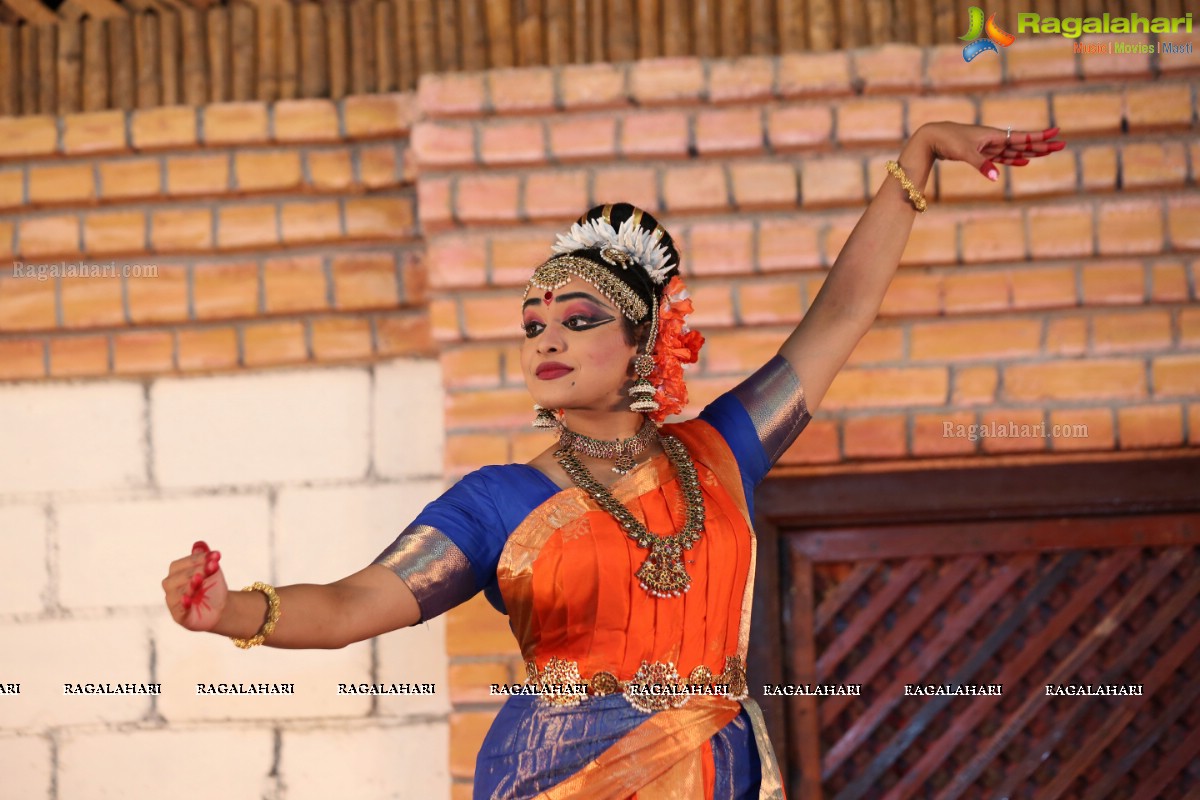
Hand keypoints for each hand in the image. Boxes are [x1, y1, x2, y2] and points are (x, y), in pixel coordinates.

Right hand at [162, 541, 227, 631]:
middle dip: (196, 570)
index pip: (181, 564)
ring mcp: (173, 602)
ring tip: (200, 579)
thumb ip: (205, 557)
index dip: (197, 559)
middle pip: (178, 577)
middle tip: (212, 566)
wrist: (221, 607)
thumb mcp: (211, 570)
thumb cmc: (212, 586)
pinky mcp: (179, 616)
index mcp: (176, 572)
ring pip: (177, 593)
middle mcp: (170, 586)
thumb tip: (199, 543)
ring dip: (189, 585)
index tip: (216, 555)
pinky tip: (188, 599)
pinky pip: (179, 610)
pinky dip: (183, 604)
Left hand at [920, 122, 1064, 181]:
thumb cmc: (948, 141)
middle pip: (1023, 143)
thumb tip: (996, 178)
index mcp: (994, 135)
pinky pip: (1002, 156)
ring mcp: (988, 146)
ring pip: (1014, 150)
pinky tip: (1024, 161)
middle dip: (1042, 145)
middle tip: (1061, 145)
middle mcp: (993, 139)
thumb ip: (981, 165)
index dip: (1039, 136)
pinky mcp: (981, 153)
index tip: (1057, 133)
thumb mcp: (964, 153)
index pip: (1022, 136)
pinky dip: (1014, 159)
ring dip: (1031, 152)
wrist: (932, 137)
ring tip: (1047, 153)